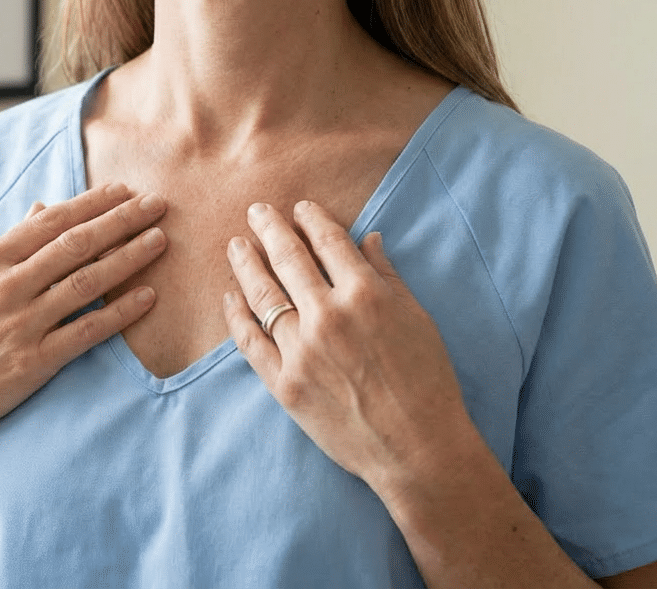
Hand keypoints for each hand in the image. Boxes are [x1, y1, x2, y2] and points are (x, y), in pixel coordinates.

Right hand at [0, 183, 167, 456]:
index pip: (50, 222)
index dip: (92, 204)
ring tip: (159, 241)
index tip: (125, 191)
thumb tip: (42, 209)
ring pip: (87, 283)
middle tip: (157, 204)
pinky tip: (147, 297)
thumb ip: (8, 247)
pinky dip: (120, 313)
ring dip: (128, 258)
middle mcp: (4, 287)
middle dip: (121, 220)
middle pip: (75, 245)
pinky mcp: (34, 362)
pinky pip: (87, 331)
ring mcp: (20, 324)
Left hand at [222, 200, 472, 494]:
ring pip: (262, 295)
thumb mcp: (417, 319)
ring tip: (236, 245)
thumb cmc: (427, 382)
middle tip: (255, 211)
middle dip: (269, 229)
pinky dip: (236, 315)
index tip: (300, 208)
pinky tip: (229, 297)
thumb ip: (387, 276)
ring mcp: (301, 350)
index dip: (312, 220)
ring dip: (245, 264)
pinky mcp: (283, 383)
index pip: (329, 242)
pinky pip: (249, 341)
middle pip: (287, 259)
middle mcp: (328, 316)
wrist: (416, 448)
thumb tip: (367, 238)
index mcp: (365, 295)